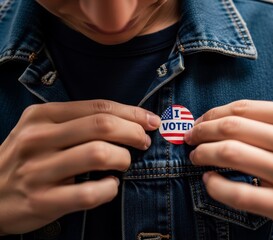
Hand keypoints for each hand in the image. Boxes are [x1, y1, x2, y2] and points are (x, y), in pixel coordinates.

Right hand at [0, 100, 160, 234]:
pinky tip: (109, 186)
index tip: (151, 121)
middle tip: (144, 141)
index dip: (132, 113)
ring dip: (123, 159)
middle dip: (134, 133)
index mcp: (41, 115)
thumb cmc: (27, 158)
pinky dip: (109, 189)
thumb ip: (78, 122)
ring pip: (99, 155)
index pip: (98, 107)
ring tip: (123, 163)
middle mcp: (37, 138)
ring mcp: (38, 170)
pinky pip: (90, 193)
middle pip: (102, 126)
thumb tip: (129, 121)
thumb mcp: (42, 130)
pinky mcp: (42, 200)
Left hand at [185, 100, 272, 239]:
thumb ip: (270, 121)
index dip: (211, 115)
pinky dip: (216, 186)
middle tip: (190, 138)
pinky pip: (239, 193)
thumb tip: (222, 120)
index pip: (241, 108)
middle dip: (201, 132)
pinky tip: (209, 181)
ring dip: (203, 154)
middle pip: (231, 128)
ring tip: (196, 156)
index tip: (199, 122)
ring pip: (230, 154)